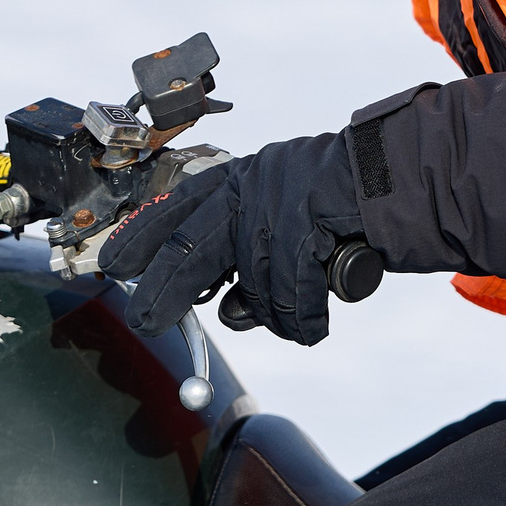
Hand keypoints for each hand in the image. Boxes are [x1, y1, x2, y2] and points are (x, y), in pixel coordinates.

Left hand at [100, 131, 367, 345]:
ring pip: (253, 280)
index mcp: (236, 179)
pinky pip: (293, 288)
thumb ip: (247, 261)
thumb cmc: (335, 209)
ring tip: (293, 323)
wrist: (393, 178)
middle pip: (192, 245)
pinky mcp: (309, 215)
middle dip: (165, 289)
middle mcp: (249, 184)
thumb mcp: (279, 223)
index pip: (175, 209)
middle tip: (146, 322)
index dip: (141, 239)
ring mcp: (277, 198)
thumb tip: (227, 313)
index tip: (112, 265)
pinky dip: (301, 317)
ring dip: (271, 314)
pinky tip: (310, 327)